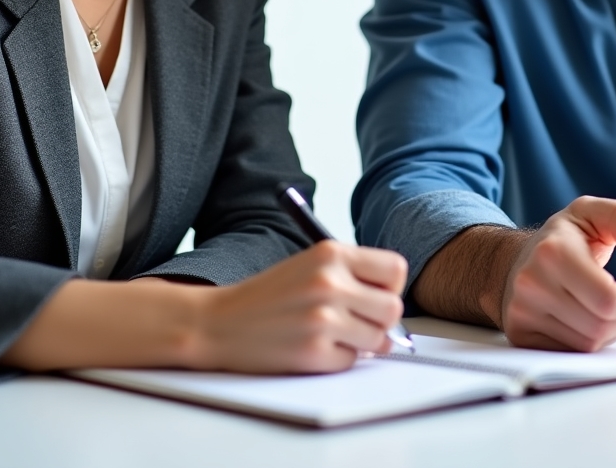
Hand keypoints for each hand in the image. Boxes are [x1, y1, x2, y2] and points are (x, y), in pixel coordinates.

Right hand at [195, 241, 406, 373]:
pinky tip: (313, 346)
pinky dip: (337, 359)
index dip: (390, 286)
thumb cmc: (269, 295)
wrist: (220, 322)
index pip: (395, 269)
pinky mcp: (314, 352)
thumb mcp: (311, 265)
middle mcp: (329, 282)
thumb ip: (352, 276)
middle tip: (356, 321)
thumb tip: (394, 308)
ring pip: (378, 340)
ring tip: (331, 333)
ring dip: (360, 342)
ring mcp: (322, 319)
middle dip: (380, 321)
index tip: (375, 295)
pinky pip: (351, 362)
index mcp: (331, 253)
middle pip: (393, 309)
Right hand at [501, 196, 615, 351]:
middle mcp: (532, 283)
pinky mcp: (521, 334)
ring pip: (589, 345)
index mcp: (552, 251)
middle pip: (601, 326)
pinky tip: (593, 321)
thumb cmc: (559, 239)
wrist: (512, 259)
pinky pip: (571, 354)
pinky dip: (592, 343)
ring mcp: (522, 311)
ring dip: (613, 331)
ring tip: (612, 307)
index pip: (609, 299)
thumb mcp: (593, 214)